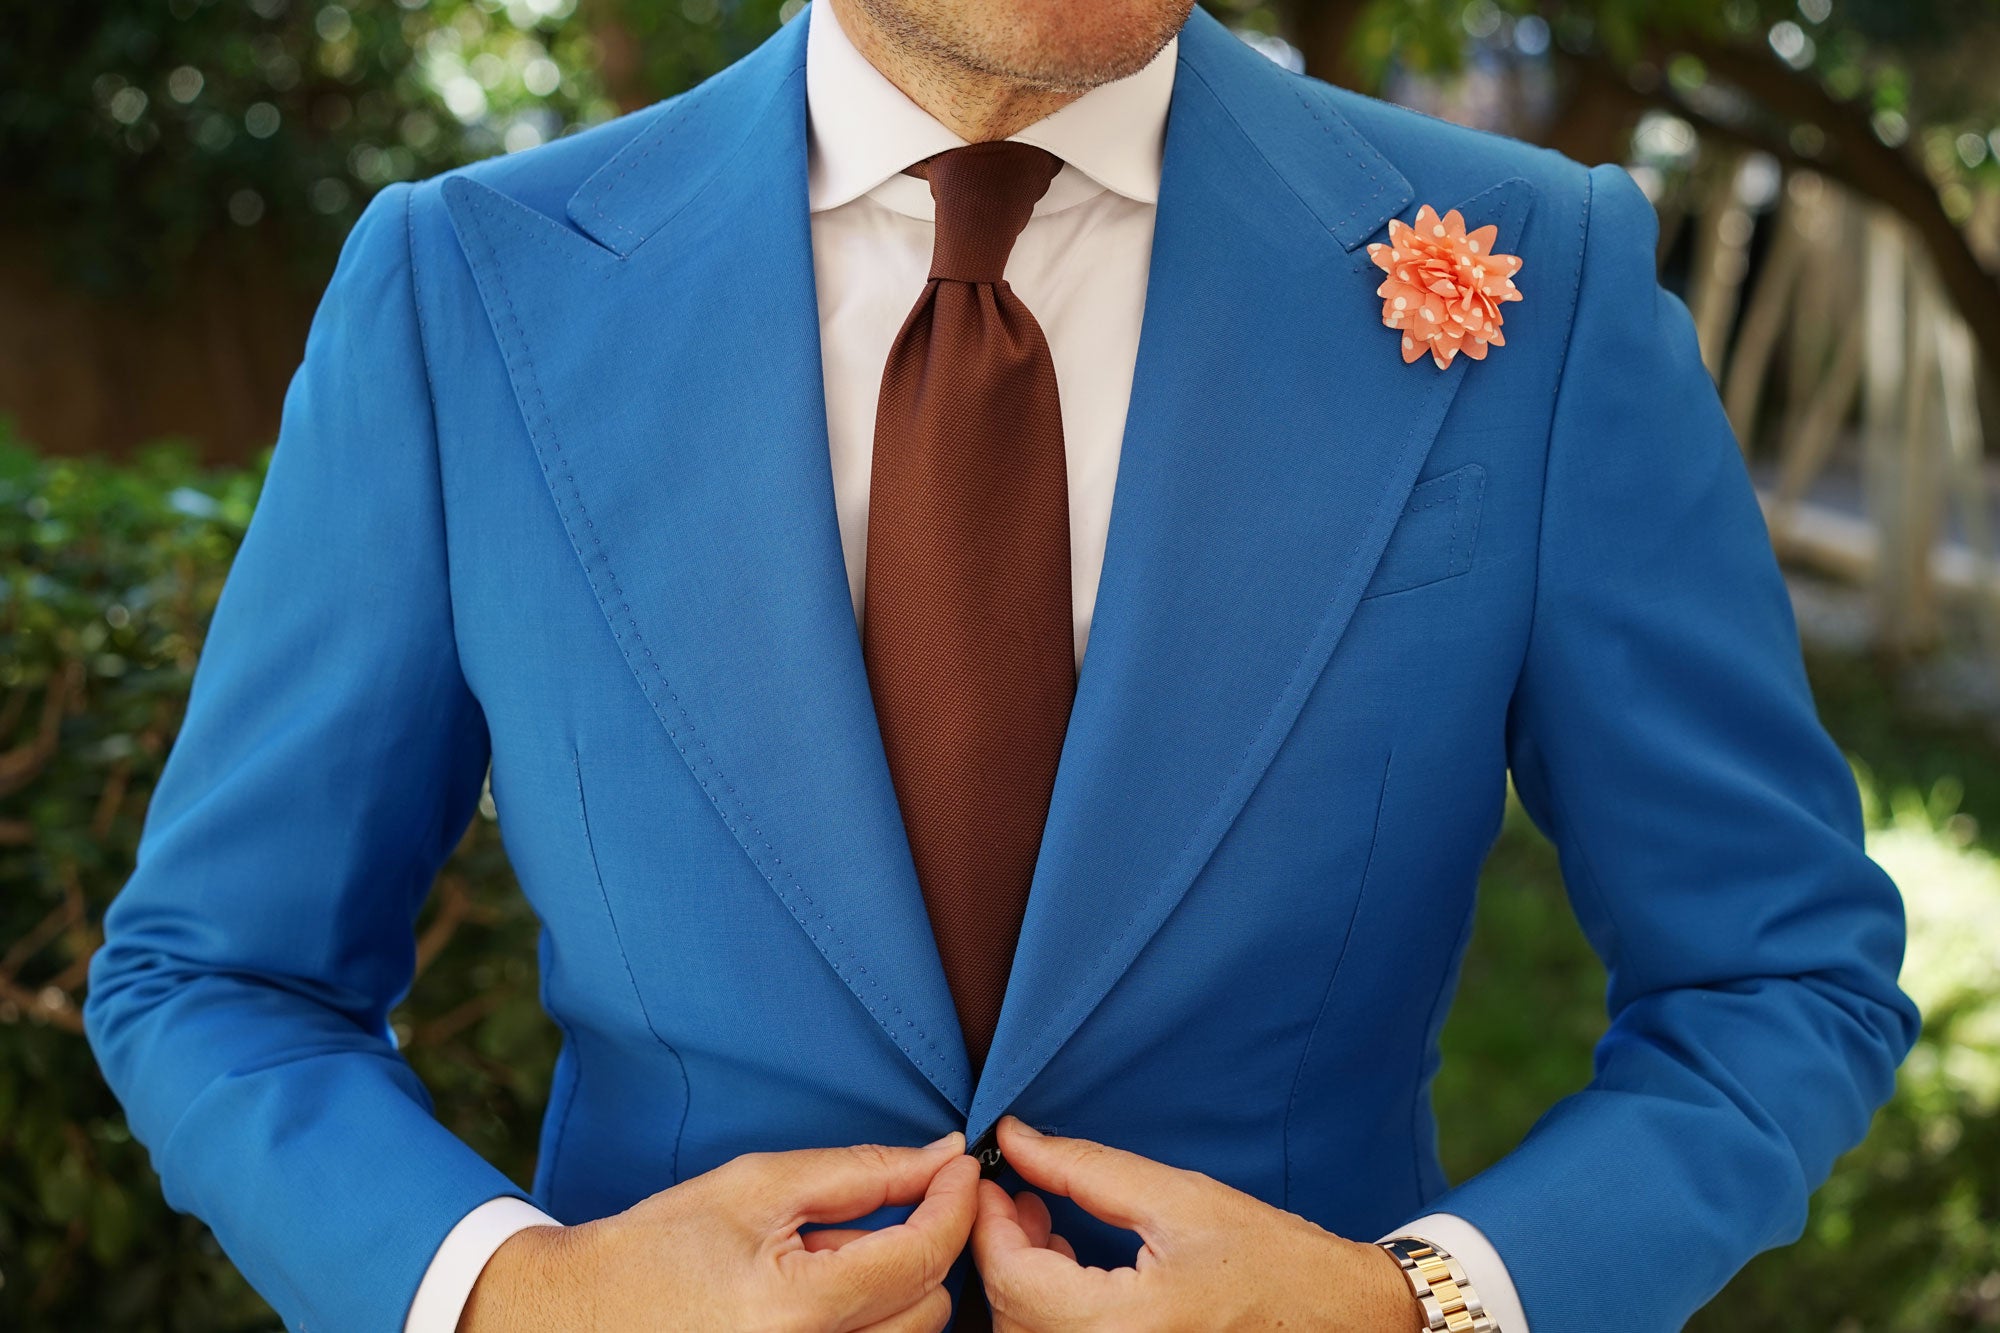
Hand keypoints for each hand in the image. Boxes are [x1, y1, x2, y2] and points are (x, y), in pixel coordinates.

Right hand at [459, 1131, 977, 1332]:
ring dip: (893, 1290)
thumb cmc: (661, 1247)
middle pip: (929, 1306)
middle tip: (859, 1218)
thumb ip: (860, 1173)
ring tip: (821, 1264)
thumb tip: (942, 1156)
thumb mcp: (757, 1187)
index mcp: (796, 1310)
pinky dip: (868, 1323)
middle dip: (920, 1247)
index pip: (921, 1256)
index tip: (962, 1165)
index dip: (955, 1201)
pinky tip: (820, 1300)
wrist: (580, 1318)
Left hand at [968, 1116, 1421, 1331]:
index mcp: (1125, 1325)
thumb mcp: (1178, 1198)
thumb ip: (1084, 1169)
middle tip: (1018, 1192)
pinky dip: (1045, 1308)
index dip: (985, 1221)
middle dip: (999, 1248)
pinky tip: (1069, 1264)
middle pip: (1010, 1314)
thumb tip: (1013, 1139)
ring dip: (1020, 1279)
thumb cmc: (1275, 1261)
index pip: (1011, 1278)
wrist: (1342, 1322)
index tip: (988, 1175)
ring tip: (1046, 1222)